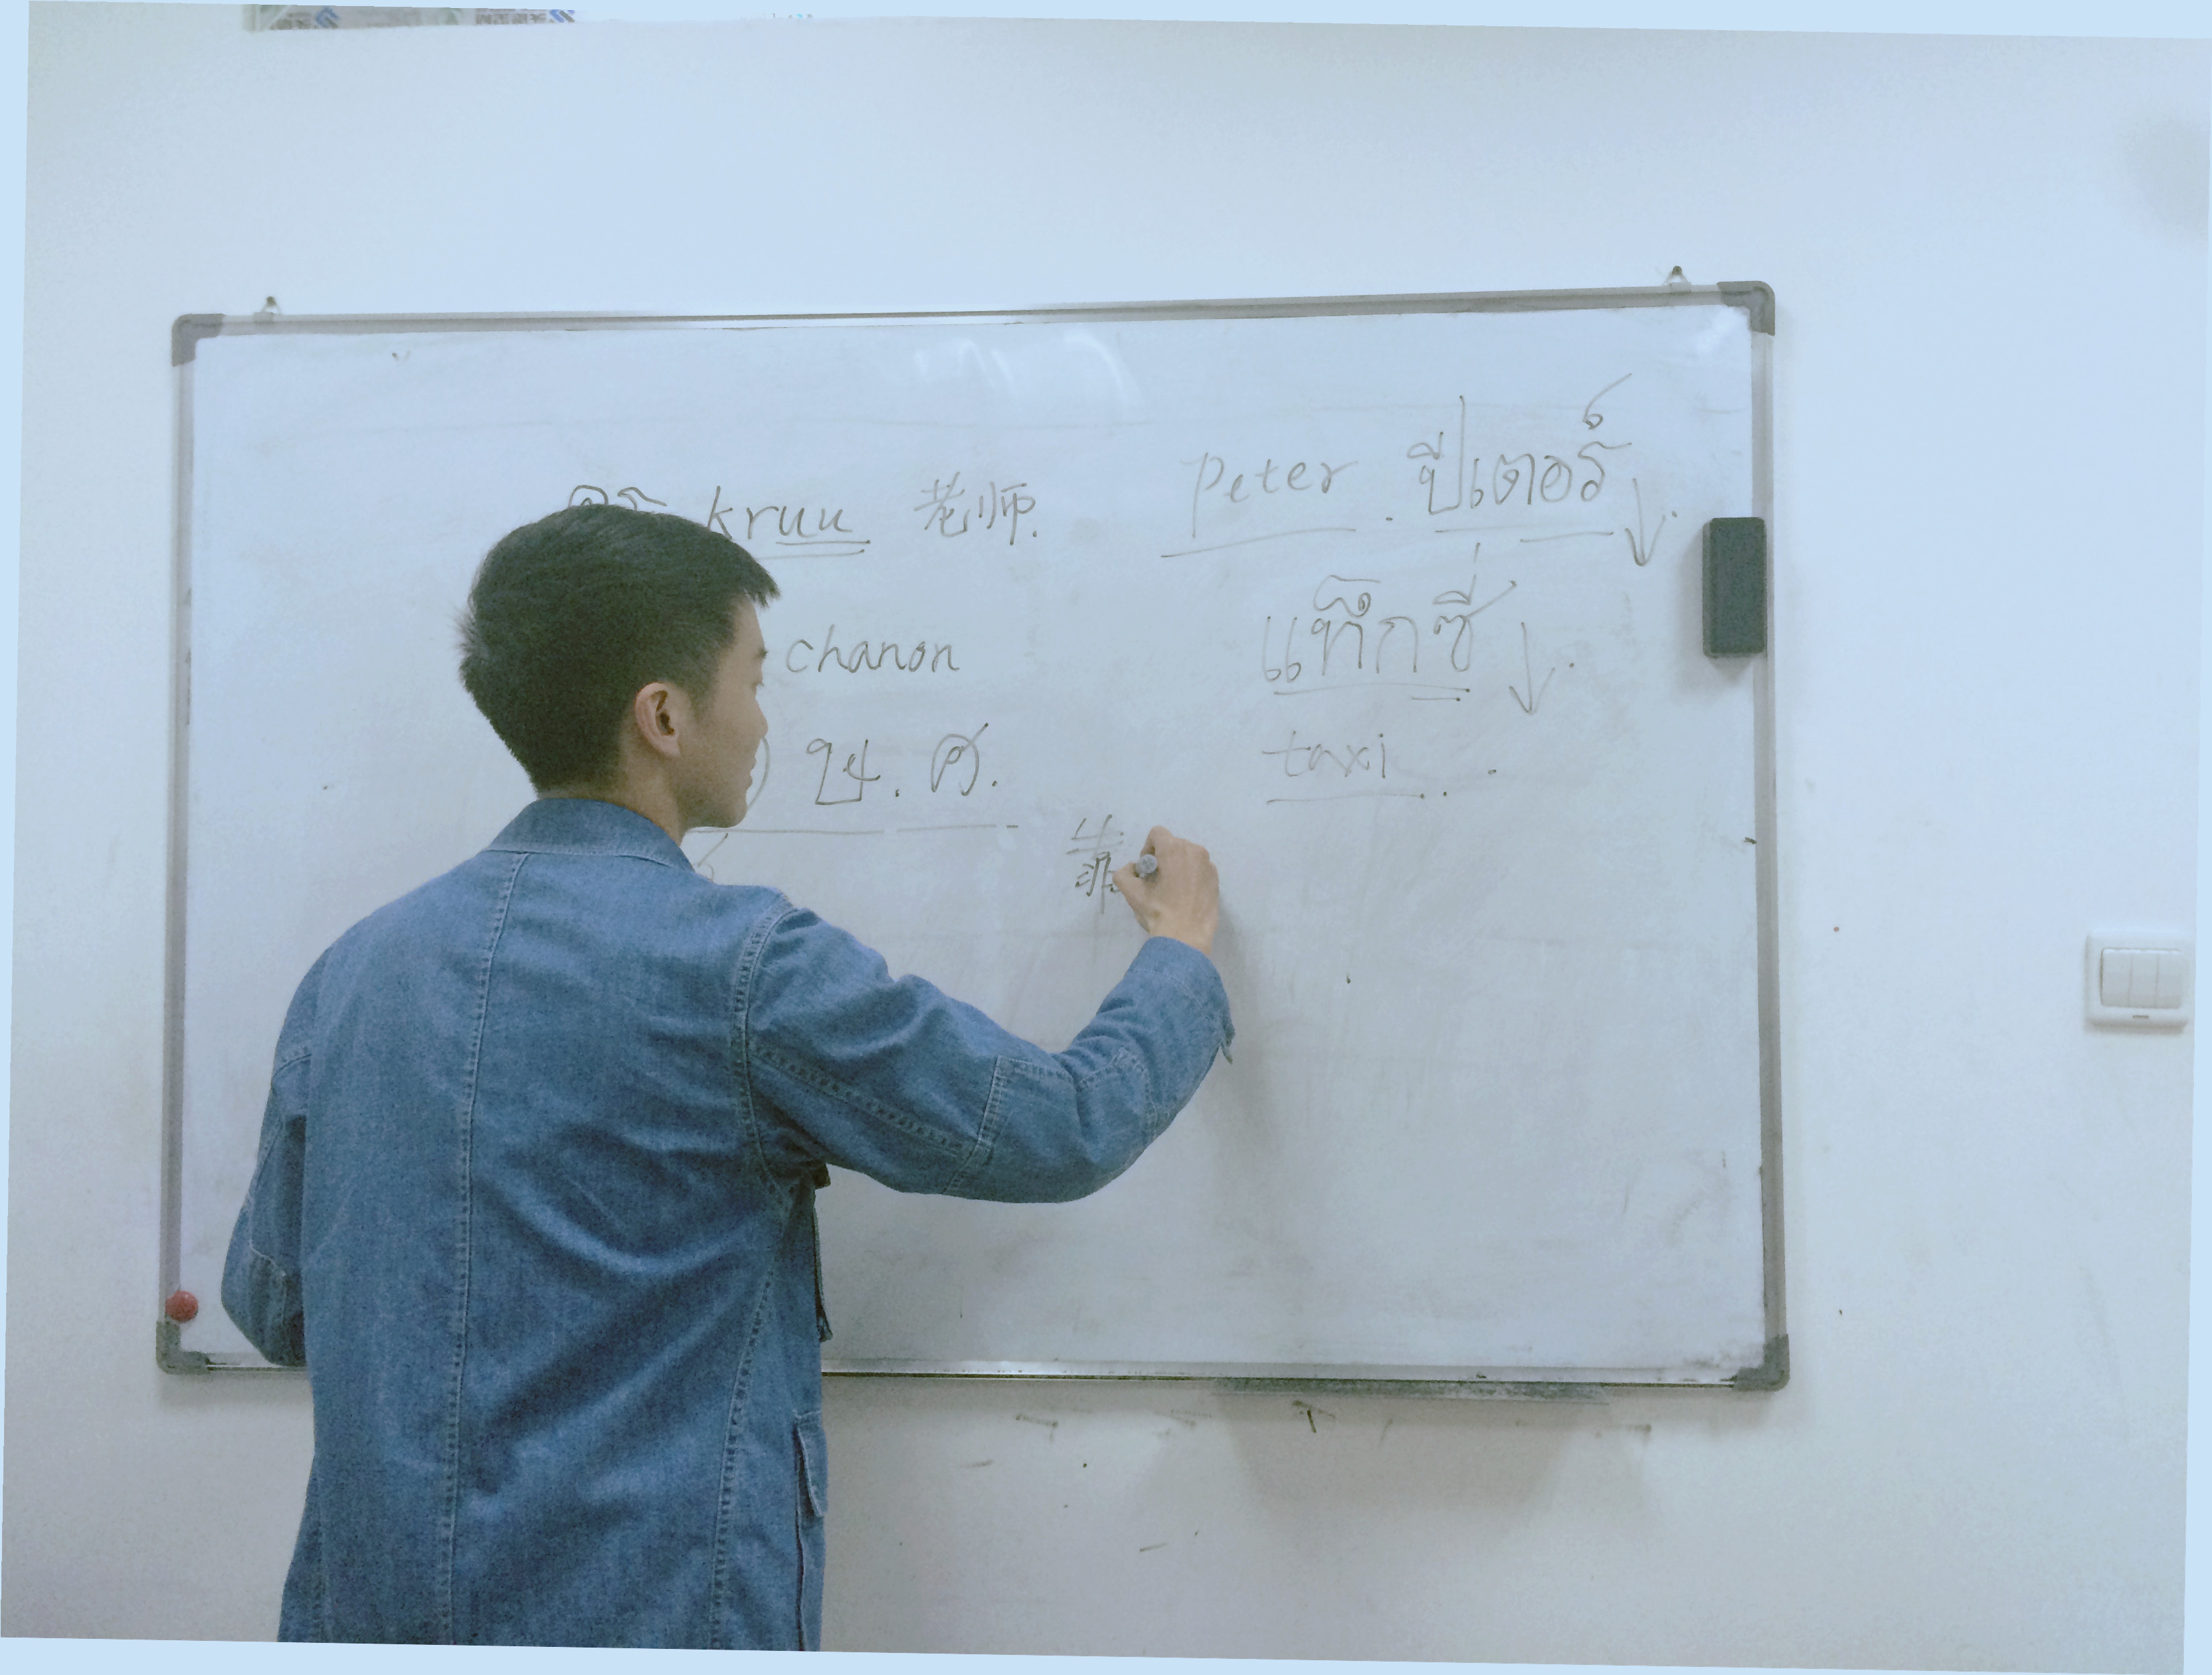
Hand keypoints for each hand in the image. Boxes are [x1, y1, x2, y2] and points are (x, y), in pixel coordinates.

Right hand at [1113, 827, 1218, 958]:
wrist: (1187, 936)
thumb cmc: (1158, 911)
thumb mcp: (1131, 892)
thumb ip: (1124, 873)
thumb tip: (1133, 868)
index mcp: (1174, 849)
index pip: (1157, 833)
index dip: (1148, 848)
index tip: (1147, 869)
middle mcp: (1194, 851)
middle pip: (1173, 844)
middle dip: (1163, 857)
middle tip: (1157, 880)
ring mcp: (1208, 865)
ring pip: (1188, 856)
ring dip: (1178, 865)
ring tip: (1172, 888)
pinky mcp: (1216, 879)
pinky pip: (1200, 868)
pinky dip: (1191, 875)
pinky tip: (1186, 895)